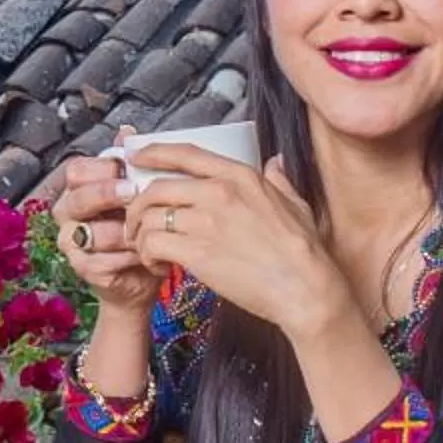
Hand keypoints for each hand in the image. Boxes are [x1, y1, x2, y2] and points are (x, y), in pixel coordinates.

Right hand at [51, 151, 161, 315]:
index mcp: (77, 188)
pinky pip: (103, 261)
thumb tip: (126, 131)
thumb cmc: (138, 226)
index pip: (77, 171)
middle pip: (76, 199)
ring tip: (149, 230)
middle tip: (133, 193)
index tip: (129, 169)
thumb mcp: (137, 192)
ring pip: (91, 233)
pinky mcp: (83, 270)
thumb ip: (129, 163)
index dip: (102, 169)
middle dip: (106, 195)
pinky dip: (128, 257)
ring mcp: (71, 244)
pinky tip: (147, 254)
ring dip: (124, 232)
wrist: (141, 273)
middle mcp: (67, 214)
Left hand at [124, 149, 352, 342]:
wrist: (306, 288)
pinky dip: (147, 256)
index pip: (184, 153)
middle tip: (136, 224)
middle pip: (155, 187)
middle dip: (136, 206)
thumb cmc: (303, 250)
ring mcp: (206, 221)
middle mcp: (218, 192)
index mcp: (239, 175)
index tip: (136, 159)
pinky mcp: (197, 252)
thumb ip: (279, 179)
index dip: (153, 153)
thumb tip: (275, 162)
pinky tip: (159, 266)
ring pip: (148, 217)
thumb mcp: (295, 203)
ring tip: (149, 251)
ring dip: (140, 235)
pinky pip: (152, 245)